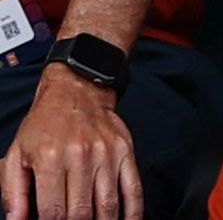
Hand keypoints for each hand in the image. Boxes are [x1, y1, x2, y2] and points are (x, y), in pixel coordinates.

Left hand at [1, 68, 141, 219]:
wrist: (77, 91)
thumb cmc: (43, 126)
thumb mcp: (16, 156)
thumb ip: (13, 193)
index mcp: (50, 159)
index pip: (52, 212)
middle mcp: (80, 155)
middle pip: (81, 212)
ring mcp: (106, 153)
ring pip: (108, 204)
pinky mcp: (125, 151)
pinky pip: (133, 187)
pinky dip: (133, 211)